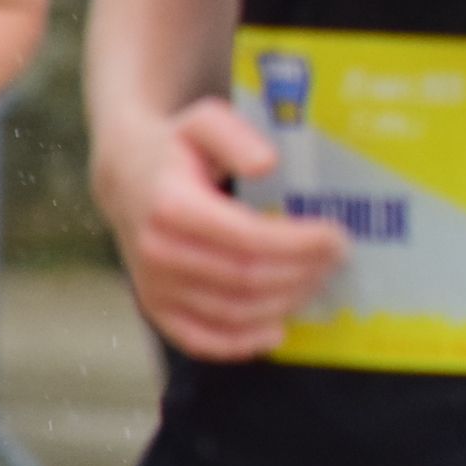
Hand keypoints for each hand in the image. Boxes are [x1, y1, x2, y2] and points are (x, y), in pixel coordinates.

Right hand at [95, 100, 347, 360]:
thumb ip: (235, 136)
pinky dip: (241, 343)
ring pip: (232, 311)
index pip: (248, 238)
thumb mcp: (204, 121)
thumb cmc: (177, 148)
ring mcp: (152, 285)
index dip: (299, 244)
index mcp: (172, 207)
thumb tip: (267, 163)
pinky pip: (199, 339)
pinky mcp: (154, 308)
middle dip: (302, 272)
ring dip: (284, 303)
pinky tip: (277, 332)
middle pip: (246, 279)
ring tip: (318, 281)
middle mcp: (157, 252)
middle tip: (338, 258)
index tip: (337, 236)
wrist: (126, 176)